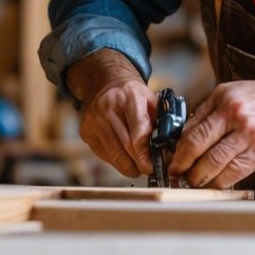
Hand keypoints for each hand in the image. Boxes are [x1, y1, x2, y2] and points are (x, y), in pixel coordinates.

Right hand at [68, 50, 155, 178]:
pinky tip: (124, 159)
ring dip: (128, 167)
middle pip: (125, 146)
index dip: (145, 153)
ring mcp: (93, 120)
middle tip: (148, 171)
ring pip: (113, 154)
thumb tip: (168, 150)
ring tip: (138, 169)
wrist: (106, 83)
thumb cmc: (134, 96)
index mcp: (130, 97)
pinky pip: (103, 154)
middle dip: (138, 163)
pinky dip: (116, 161)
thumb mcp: (151, 100)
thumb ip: (160, 122)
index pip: (138, 131)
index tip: (152, 166)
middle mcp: (108, 108)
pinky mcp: (85, 131)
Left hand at [168, 80, 254, 188]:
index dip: (178, 147)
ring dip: (198, 177)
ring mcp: (247, 135)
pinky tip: (214, 182)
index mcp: (224, 99)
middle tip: (177, 174)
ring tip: (193, 181)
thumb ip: (210, 111)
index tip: (172, 158)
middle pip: (197, 145)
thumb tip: (185, 135)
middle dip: (183, 164)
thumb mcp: (234, 93)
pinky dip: (219, 181)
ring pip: (213, 163)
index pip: (192, 127)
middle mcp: (234, 115)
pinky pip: (232, 173)